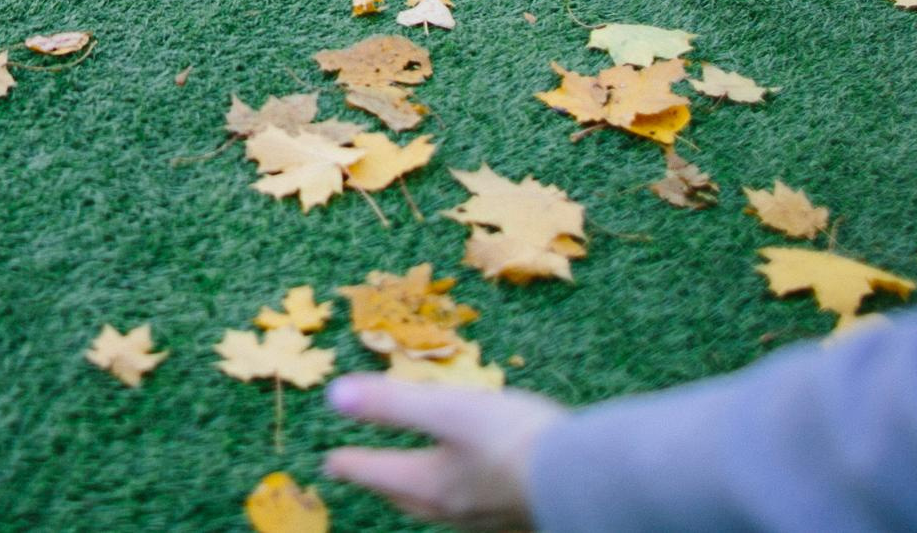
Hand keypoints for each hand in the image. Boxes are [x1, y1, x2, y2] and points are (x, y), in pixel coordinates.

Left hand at [321, 374, 567, 531]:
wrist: (586, 480)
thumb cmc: (513, 440)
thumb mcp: (447, 411)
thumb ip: (392, 404)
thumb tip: (334, 396)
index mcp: (428, 483)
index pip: (374, 472)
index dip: (349, 461)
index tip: (330, 460)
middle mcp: (451, 510)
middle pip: (403, 496)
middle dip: (381, 482)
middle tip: (364, 473)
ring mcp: (485, 521)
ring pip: (437, 509)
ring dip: (417, 495)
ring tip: (413, 484)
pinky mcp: (516, 520)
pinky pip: (473, 514)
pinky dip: (458, 501)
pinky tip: (474, 495)